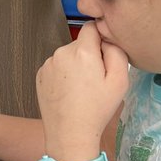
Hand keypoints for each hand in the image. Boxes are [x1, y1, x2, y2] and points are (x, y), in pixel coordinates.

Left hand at [36, 22, 127, 160]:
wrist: (69, 133)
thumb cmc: (97, 109)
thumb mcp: (120, 80)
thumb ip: (117, 51)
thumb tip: (107, 38)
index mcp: (82, 51)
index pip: (92, 27)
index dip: (102, 39)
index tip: (105, 56)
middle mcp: (61, 52)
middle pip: (80, 43)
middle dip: (89, 55)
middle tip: (96, 79)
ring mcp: (48, 64)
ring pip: (68, 55)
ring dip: (75, 65)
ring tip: (82, 88)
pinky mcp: (40, 75)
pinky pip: (57, 66)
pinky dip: (64, 74)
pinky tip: (69, 92)